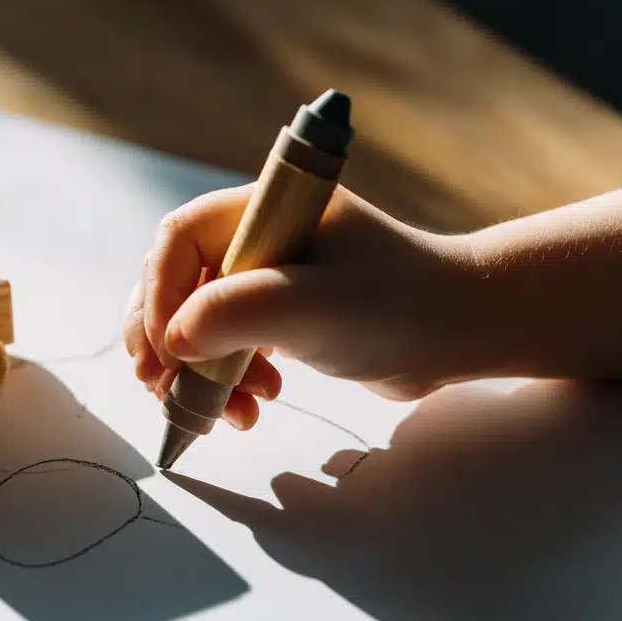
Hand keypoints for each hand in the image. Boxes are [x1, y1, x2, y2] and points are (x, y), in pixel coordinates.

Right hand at [123, 183, 493, 428]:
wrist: (462, 332)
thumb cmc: (400, 305)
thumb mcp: (314, 306)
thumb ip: (238, 313)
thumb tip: (174, 339)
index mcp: (266, 210)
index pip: (180, 239)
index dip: (159, 293)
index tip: (164, 349)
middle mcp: (262, 236)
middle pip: (178, 281)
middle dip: (165, 339)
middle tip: (161, 387)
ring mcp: (272, 277)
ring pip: (199, 322)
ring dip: (198, 371)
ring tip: (226, 411)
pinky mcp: (285, 316)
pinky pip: (230, 347)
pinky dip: (229, 381)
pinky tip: (254, 406)